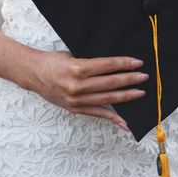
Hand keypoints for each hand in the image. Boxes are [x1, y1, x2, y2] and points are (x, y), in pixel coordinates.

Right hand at [24, 49, 147, 130]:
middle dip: (129, 79)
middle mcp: (77, 86)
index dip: (123, 64)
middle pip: (109, 83)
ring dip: (125, 96)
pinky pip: (98, 114)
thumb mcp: (71, 55)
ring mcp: (77, 100)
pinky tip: (125, 121)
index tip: (137, 63)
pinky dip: (112, 118)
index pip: (106, 66)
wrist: (34, 74)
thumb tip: (112, 64)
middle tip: (143, 77)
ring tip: (140, 93)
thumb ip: (89, 61)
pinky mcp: (75, 109)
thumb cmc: (52, 61)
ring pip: (107, 99)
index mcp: (77, 69)